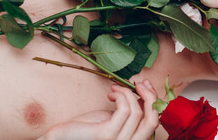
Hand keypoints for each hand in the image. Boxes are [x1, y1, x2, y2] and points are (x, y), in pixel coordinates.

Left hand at [38, 79, 158, 139]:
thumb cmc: (86, 127)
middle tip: (139, 83)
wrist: (63, 136)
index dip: (154, 101)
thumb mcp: (113, 118)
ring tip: (114, 89)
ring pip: (137, 112)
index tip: (146, 84)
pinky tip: (110, 94)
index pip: (153, 122)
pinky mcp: (106, 135)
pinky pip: (123, 110)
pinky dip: (120, 96)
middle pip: (152, 120)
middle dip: (150, 96)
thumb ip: (129, 112)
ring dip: (127, 93)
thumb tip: (144, 93)